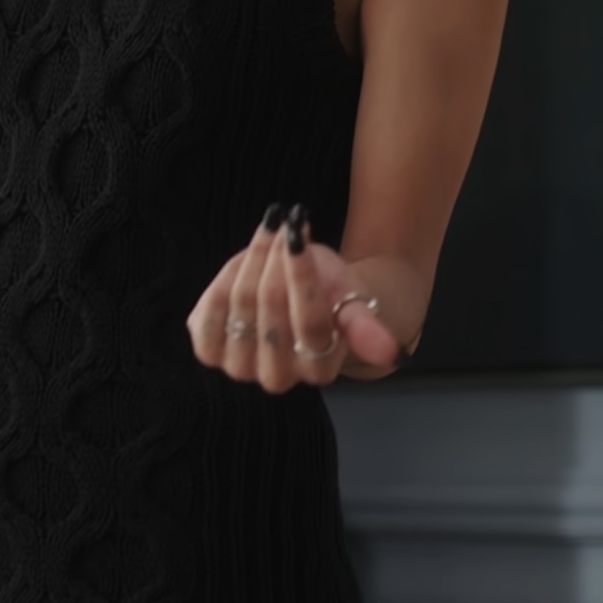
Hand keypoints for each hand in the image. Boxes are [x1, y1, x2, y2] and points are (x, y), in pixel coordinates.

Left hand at [185, 203, 402, 392]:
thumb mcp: (350, 300)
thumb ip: (365, 326)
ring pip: (238, 305)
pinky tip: (240, 264)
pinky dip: (222, 280)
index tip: (298, 230)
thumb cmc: (329, 297)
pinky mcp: (211, 353)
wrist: (297, 304)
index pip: (310, 321)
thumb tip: (395, 353)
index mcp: (321, 367)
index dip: (301, 273)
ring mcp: (242, 369)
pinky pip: (207, 314)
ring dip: (251, 260)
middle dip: (274, 258)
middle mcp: (280, 377)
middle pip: (270, 308)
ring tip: (268, 234)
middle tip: (284, 224)